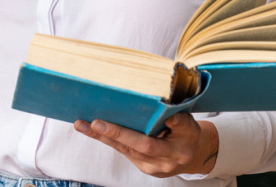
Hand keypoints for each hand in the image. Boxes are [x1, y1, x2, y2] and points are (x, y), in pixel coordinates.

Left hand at [75, 112, 218, 176]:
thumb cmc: (189, 134)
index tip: (103, 123)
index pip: (146, 144)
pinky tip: (94, 130)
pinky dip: (109, 139)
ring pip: (122, 150)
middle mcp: (160, 163)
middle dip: (108, 134)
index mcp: (175, 152)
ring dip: (101, 137)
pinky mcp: (142, 165)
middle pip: (129, 149)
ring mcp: (149, 167)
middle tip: (88, 123)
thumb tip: (163, 108)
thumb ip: (177, 118)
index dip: (123, 134)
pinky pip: (124, 151)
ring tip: (82, 124)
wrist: (194, 155)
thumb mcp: (189, 124)